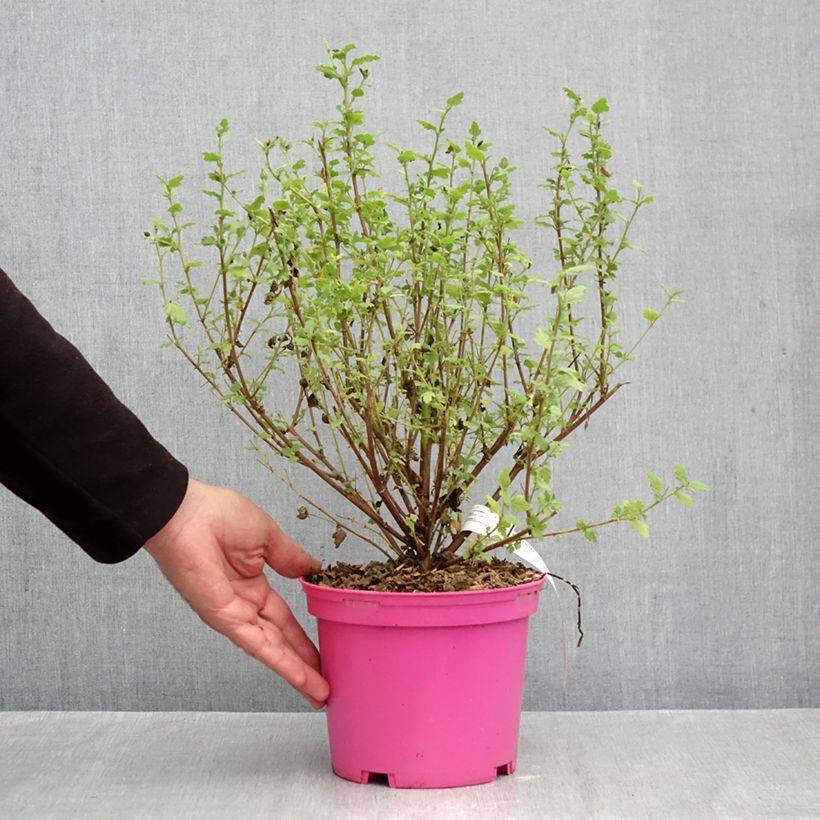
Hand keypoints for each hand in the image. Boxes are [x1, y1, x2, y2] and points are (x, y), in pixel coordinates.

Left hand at [143, 478, 328, 707]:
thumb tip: (313, 569)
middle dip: (304, 663)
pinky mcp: (225, 620)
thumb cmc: (217, 515)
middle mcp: (244, 605)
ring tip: (320, 693)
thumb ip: (290, 557)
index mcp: (253, 583)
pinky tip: (301, 678)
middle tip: (328, 683)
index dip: (305, 635)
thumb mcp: (267, 535)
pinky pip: (258, 645)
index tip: (326, 648)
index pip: (285, 618)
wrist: (185, 514)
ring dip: (297, 673)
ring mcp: (234, 615)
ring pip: (272, 650)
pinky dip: (281, 663)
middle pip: (281, 641)